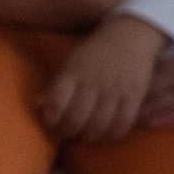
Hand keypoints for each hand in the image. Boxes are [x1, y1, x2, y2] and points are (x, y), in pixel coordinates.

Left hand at [39, 12, 167, 142]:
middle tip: (67, 135)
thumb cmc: (95, 51)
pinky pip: (122, 124)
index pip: (57, 102)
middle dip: (69, 132)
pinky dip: (112, 136)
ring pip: (99, 125)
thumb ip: (56, 84)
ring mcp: (115, 89)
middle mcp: (94, 81)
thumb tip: (38, 105)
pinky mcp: (134, 96)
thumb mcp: (71, 62)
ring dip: (89, 138)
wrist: (130, 36)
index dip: (51, 119)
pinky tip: (105, 137)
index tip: (49, 125)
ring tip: (84, 138)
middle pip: (77, 118)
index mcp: (74, 70)